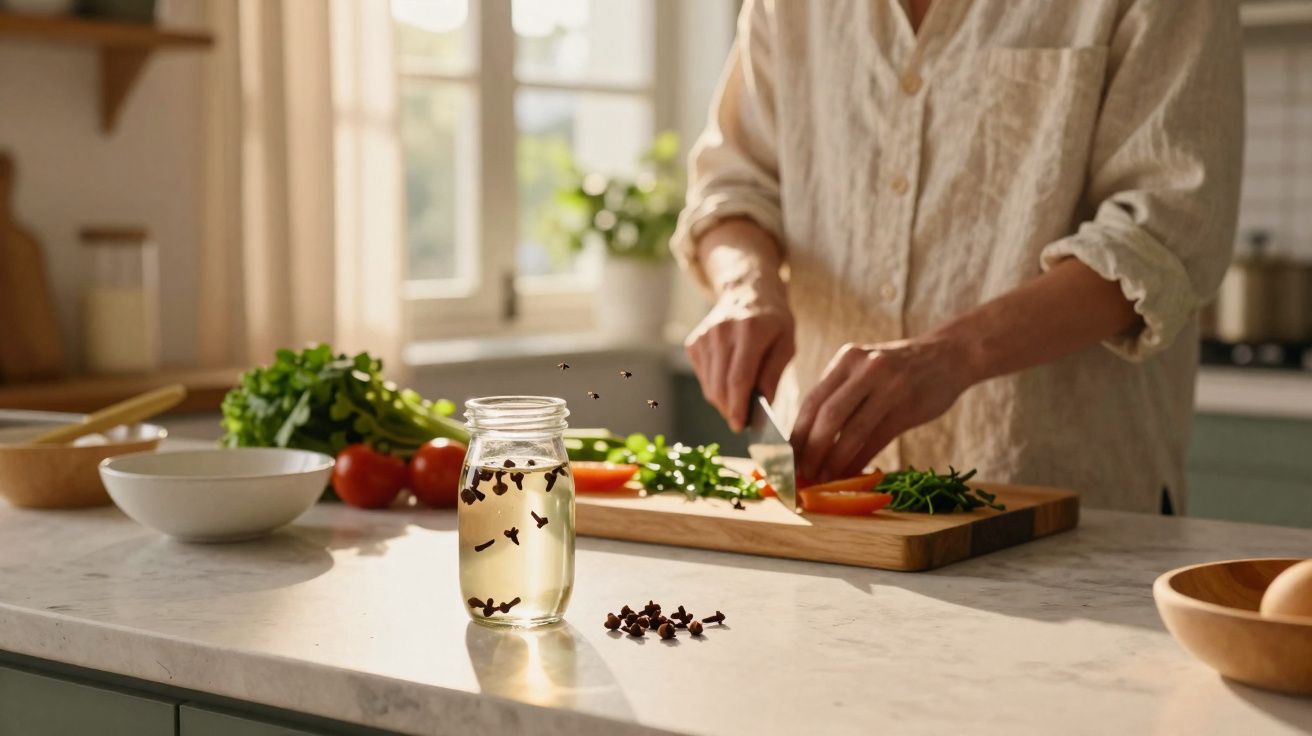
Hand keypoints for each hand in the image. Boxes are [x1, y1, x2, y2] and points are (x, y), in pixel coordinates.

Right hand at [685, 279, 794, 431]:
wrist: (748, 291)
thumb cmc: (773, 321)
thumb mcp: (787, 343)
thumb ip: (774, 374)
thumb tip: (762, 405)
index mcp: (750, 330)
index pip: (739, 378)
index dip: (738, 406)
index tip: (741, 427)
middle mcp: (722, 331)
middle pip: (720, 385)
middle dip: (730, 410)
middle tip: (743, 421)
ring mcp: (704, 336)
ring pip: (709, 385)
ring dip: (723, 401)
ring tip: (740, 399)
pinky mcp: (694, 343)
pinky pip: (703, 377)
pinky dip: (715, 386)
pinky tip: (729, 379)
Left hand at [790, 336, 974, 480]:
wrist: (950, 355)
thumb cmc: (900, 369)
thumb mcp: (866, 369)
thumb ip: (841, 395)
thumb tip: (809, 441)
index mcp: (847, 359)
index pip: (812, 400)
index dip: (796, 432)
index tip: (786, 456)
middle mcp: (865, 369)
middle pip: (827, 415)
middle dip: (810, 449)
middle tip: (802, 472)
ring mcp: (888, 386)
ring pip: (851, 430)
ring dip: (834, 460)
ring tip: (823, 477)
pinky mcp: (907, 406)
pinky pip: (876, 439)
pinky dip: (860, 460)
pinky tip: (850, 474)